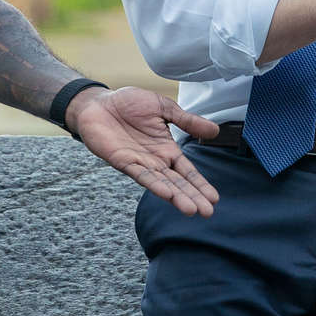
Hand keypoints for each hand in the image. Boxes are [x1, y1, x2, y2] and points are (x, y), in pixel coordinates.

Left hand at [72, 86, 221, 216]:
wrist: (99, 102)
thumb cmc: (130, 104)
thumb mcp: (164, 108)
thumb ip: (187, 121)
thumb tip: (215, 131)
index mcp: (167, 149)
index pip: (187, 171)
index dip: (200, 184)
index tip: (214, 199)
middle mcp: (155, 161)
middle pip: (178, 183)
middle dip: (193, 197)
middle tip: (208, 213)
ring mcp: (140, 163)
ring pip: (162, 183)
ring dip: (176, 197)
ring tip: (191, 210)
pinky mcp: (123, 161)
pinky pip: (141, 175)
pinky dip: (154, 184)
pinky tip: (167, 194)